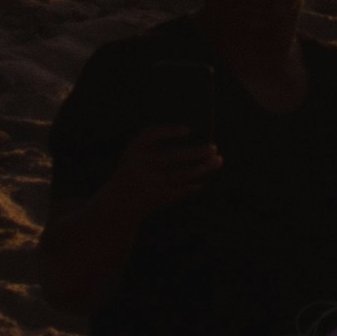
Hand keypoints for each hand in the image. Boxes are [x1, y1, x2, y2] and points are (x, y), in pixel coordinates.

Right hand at [105, 121, 222, 218]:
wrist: (117, 204)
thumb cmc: (133, 172)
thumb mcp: (137, 154)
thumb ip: (158, 144)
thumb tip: (193, 136)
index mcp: (135, 150)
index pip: (151, 135)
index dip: (170, 132)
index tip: (188, 131)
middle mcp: (141, 166)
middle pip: (173, 157)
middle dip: (196, 152)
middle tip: (214, 147)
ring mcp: (150, 184)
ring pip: (181, 174)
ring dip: (202, 167)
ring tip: (218, 161)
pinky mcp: (157, 199)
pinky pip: (180, 190)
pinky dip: (193, 186)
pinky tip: (204, 181)